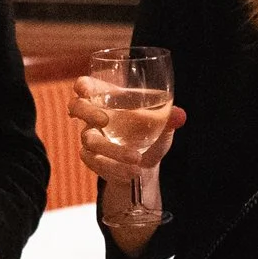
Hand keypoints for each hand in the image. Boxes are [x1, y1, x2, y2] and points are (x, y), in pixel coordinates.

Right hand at [68, 79, 185, 186]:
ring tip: (136, 159)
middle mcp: (94, 115)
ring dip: (112, 150)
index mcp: (108, 98)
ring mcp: (91, 137)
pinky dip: (115, 167)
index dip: (82, 85)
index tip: (85, 88)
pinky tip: (131, 173)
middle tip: (105, 120)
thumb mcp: (162, 124)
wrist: (145, 164)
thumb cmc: (150, 133)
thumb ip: (170, 118)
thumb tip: (180, 116)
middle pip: (77, 107)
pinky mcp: (92, 158)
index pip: (87, 86)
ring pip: (90, 140)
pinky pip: (95, 162)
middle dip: (88, 112)